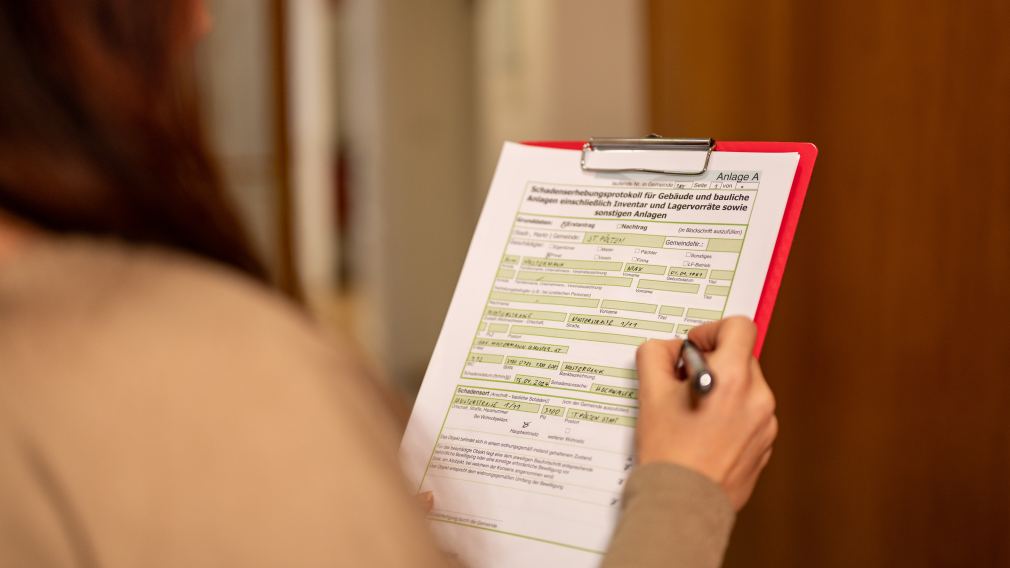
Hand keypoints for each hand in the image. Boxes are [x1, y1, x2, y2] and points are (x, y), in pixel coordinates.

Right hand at [634, 317, 777, 509]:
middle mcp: (758, 397)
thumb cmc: (668, 452)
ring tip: (693, 413)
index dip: (712, 330)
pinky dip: (730, 416)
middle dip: (713, 363)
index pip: (739, 326)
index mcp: (733, 378)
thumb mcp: (650, 393)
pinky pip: (750, 415)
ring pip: (746, 388)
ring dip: (722, 390)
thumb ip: (656, 356)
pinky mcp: (765, 446)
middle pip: (741, 357)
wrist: (683, 504)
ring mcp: (766, 424)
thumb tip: (669, 349)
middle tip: (683, 383)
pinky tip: (704, 434)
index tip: (694, 347)